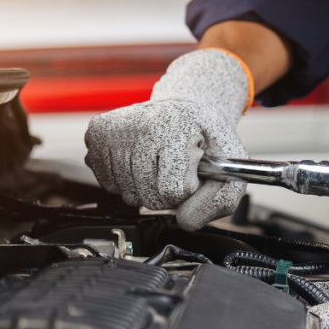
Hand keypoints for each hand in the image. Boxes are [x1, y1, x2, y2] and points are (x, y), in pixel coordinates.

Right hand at [85, 49, 251, 230]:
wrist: (184, 107)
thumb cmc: (207, 138)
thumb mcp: (231, 166)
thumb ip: (221, 201)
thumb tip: (184, 220)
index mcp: (177, 128)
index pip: (173, 191)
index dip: (188, 189)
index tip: (193, 169)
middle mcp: (141, 124)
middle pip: (150, 197)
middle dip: (167, 192)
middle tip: (176, 166)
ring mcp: (115, 129)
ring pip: (128, 195)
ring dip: (147, 188)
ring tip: (159, 162)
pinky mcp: (97, 134)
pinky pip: (109, 185)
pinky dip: (128, 181)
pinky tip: (140, 160)